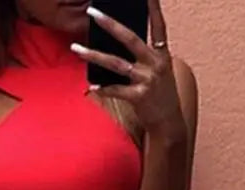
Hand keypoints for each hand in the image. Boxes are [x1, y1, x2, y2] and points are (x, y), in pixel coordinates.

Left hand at [72, 0, 186, 137]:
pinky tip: (91, 86)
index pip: (159, 25)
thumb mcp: (158, 72)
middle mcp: (155, 63)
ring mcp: (147, 80)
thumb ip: (143, 58)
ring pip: (115, 64)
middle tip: (92, 12)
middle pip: (130, 39)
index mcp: (161, 54)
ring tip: (76, 48)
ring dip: (93, 55)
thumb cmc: (160, 96)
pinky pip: (116, 90)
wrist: (169, 123)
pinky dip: (102, 88)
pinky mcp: (139, 97)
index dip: (154, 8)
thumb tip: (117, 47)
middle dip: (110, 24)